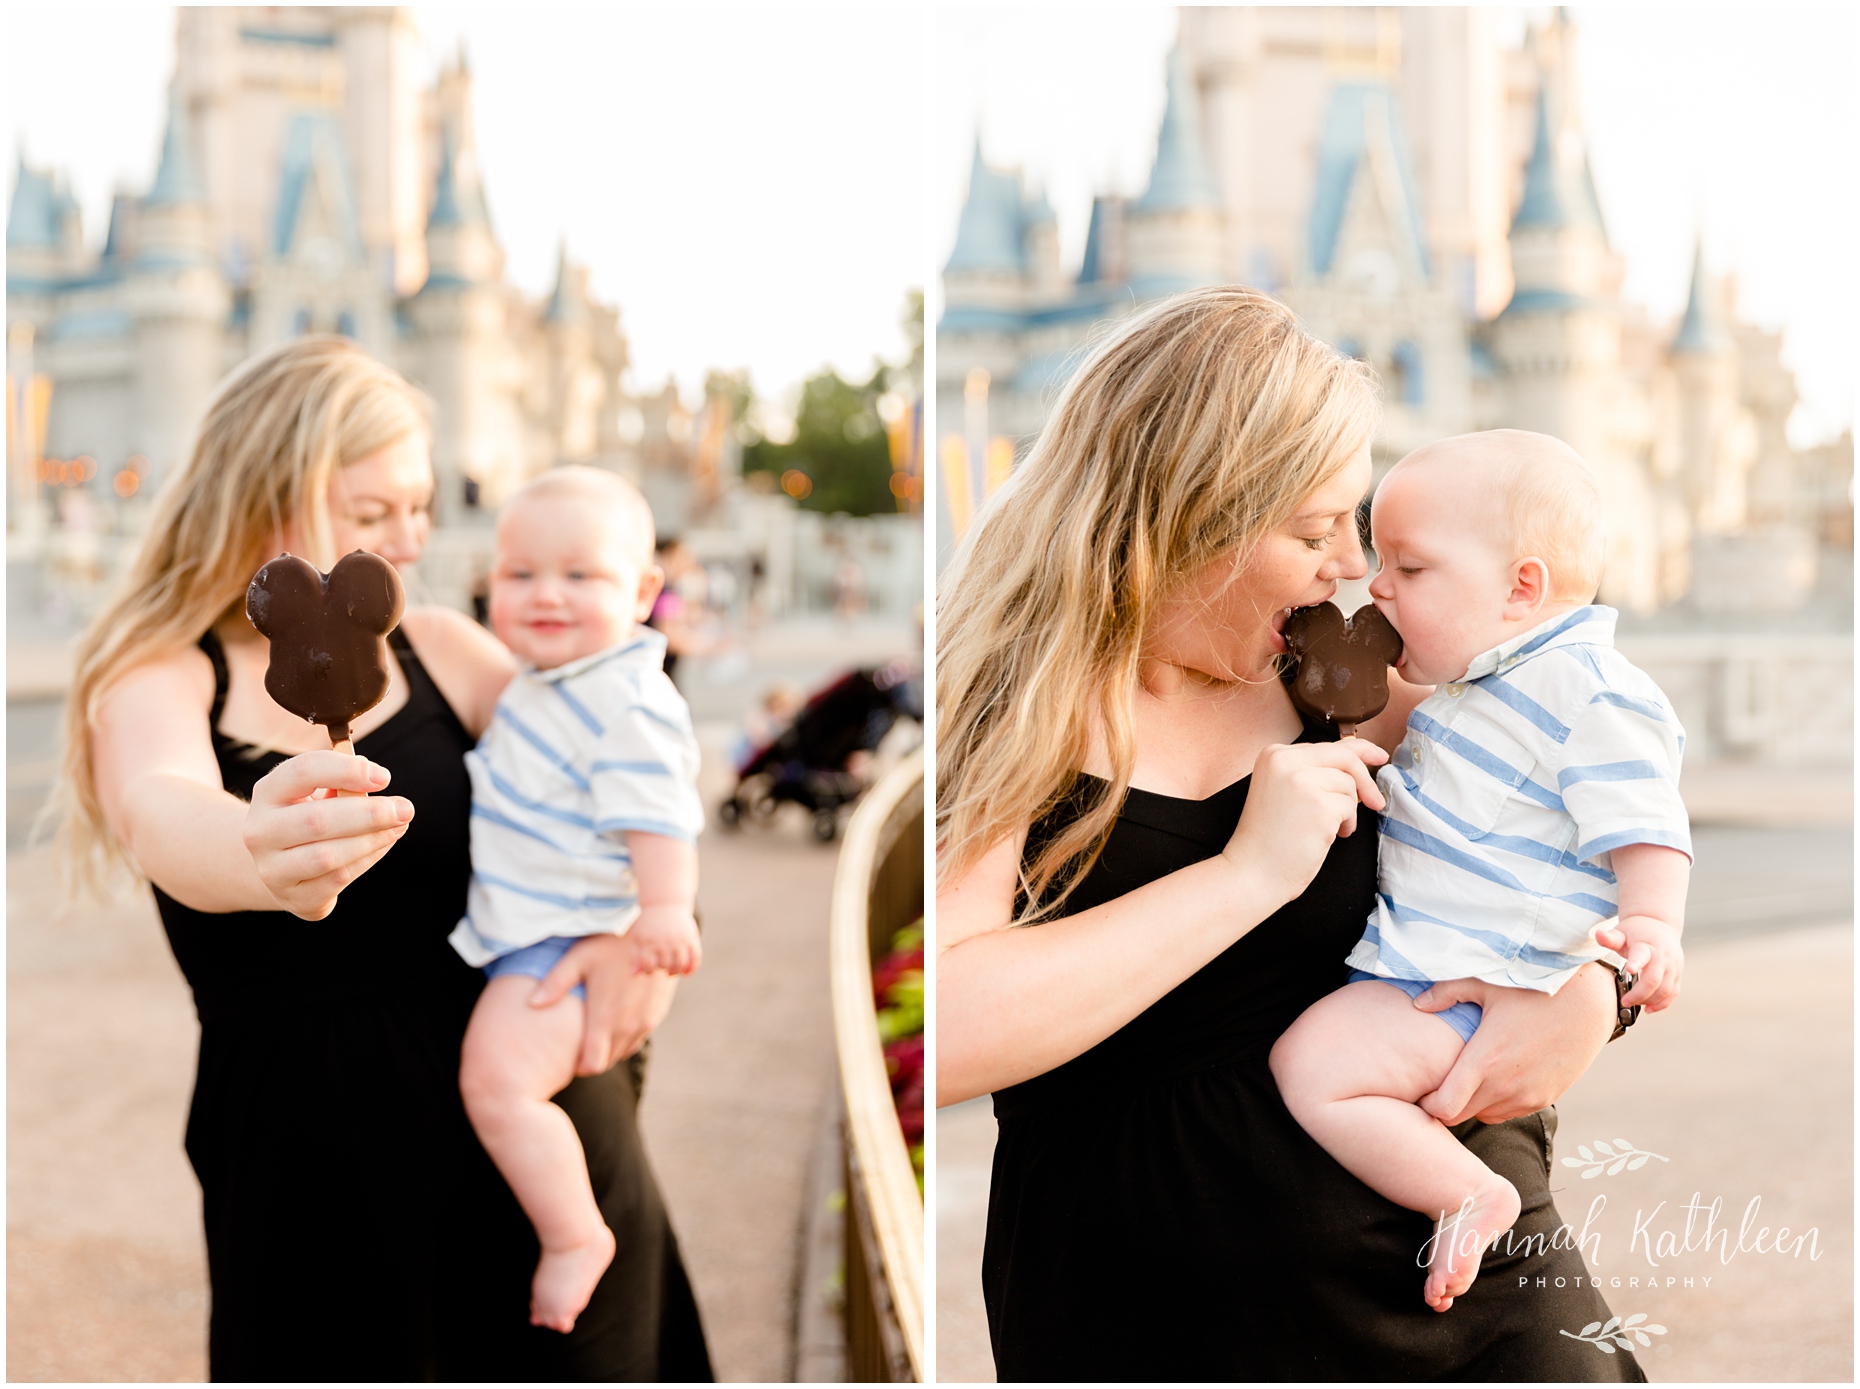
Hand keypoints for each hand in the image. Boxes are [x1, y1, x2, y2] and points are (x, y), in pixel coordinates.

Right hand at [242, 751, 413, 918]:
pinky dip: (367, 860)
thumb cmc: (307, 818)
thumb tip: (376, 779)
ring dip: (371, 840)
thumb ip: (345, 783)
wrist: (280, 864)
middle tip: (405, 809)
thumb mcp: (318, 793)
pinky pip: (338, 879)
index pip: (303, 772)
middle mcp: (260, 831)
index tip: (384, 778)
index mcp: (268, 792)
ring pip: (328, 856)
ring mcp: (272, 868)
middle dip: (369, 814)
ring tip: (399, 826)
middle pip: (317, 820)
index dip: (346, 771)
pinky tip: (383, 845)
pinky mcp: (293, 897)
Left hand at [531, 932, 677, 1073]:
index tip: (570, 1059)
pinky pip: (637, 1040)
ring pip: (623, 1052)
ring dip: (609, 1050)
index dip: (580, 1068)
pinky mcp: (657, 1015)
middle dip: (592, 1059)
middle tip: (577, 1047)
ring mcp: (645, 1022)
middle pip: (607, 1062)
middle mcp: (627, 1026)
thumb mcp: (579, 959)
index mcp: (605, 1018)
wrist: (655, 932)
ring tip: (594, 1035)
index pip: (593, 1065)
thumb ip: (555, 984)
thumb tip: (531, 1004)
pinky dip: (624, 1039)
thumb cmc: (612, 943)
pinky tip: (614, 1022)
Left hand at [627, 905, 701, 975]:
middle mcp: (664, 941)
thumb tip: (635, 974)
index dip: (648, 970)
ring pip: (680, 965)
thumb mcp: (638, 937)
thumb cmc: (648, 924)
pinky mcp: (691, 938)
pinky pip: (695, 958)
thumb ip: (635, 956)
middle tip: (662, 964)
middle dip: (663, 968)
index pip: (648, 966)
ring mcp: (679, 939)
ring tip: (672, 969)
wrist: (664, 902)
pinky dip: (692, 968)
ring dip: (676, 971)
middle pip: (665, 966)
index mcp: (649, 941)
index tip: (650, 966)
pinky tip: (686, 972)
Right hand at [1221, 737, 1387, 907]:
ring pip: (1349, 785)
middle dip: (1366, 781)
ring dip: (1347, 811)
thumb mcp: (1284, 790)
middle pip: (1345, 758)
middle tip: (1375, 802)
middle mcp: (1286, 761)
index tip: (1378, 756)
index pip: (1328, 745)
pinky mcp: (1318, 805)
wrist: (1252, 871)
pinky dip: (1345, 825)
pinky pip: (1350, 808)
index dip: (1359, 751)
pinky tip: (1326, 836)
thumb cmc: (1269, 838)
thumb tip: (1358, 758)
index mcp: (1274, 754)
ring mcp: (1302, 781)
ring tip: (1327, 829)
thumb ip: (1313, 771)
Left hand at [1411, 961, 1614, 1124]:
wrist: (1588, 1002)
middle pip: (1460, 1116)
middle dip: (1444, 1104)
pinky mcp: (1546, 1098)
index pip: (1444, 1108)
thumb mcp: (1486, 983)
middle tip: (1437, 1083)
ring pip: (1485, 1116)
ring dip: (1472, 1103)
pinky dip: (1496, 1102)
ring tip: (1467, 1077)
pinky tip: (1496, 1077)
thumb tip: (1418, 1004)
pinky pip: (1510, 1112)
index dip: (1427, 1104)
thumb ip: (1447, 992)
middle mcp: (1506, 1086)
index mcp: (1485, 1061)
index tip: (1422, 1089)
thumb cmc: (1533, 989)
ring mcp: (1528, 1096)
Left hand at [1595, 917, 1683, 1010]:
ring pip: (1665, 990)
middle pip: (1653, 980)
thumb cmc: (1636, 931)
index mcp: (1646, 945)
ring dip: (1649, 1001)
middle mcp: (1662, 957)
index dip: (1636, 962)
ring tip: (1633, 1003)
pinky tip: (1648, 1009)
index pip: (1642, 955)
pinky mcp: (1677, 974)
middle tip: (1624, 1001)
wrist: (1659, 924)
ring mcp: (1673, 967)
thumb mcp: (1621, 932)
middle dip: (1638, 994)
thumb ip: (1610, 938)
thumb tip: (1598, 934)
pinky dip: (1662, 1004)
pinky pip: (1673, 993)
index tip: (1629, 969)